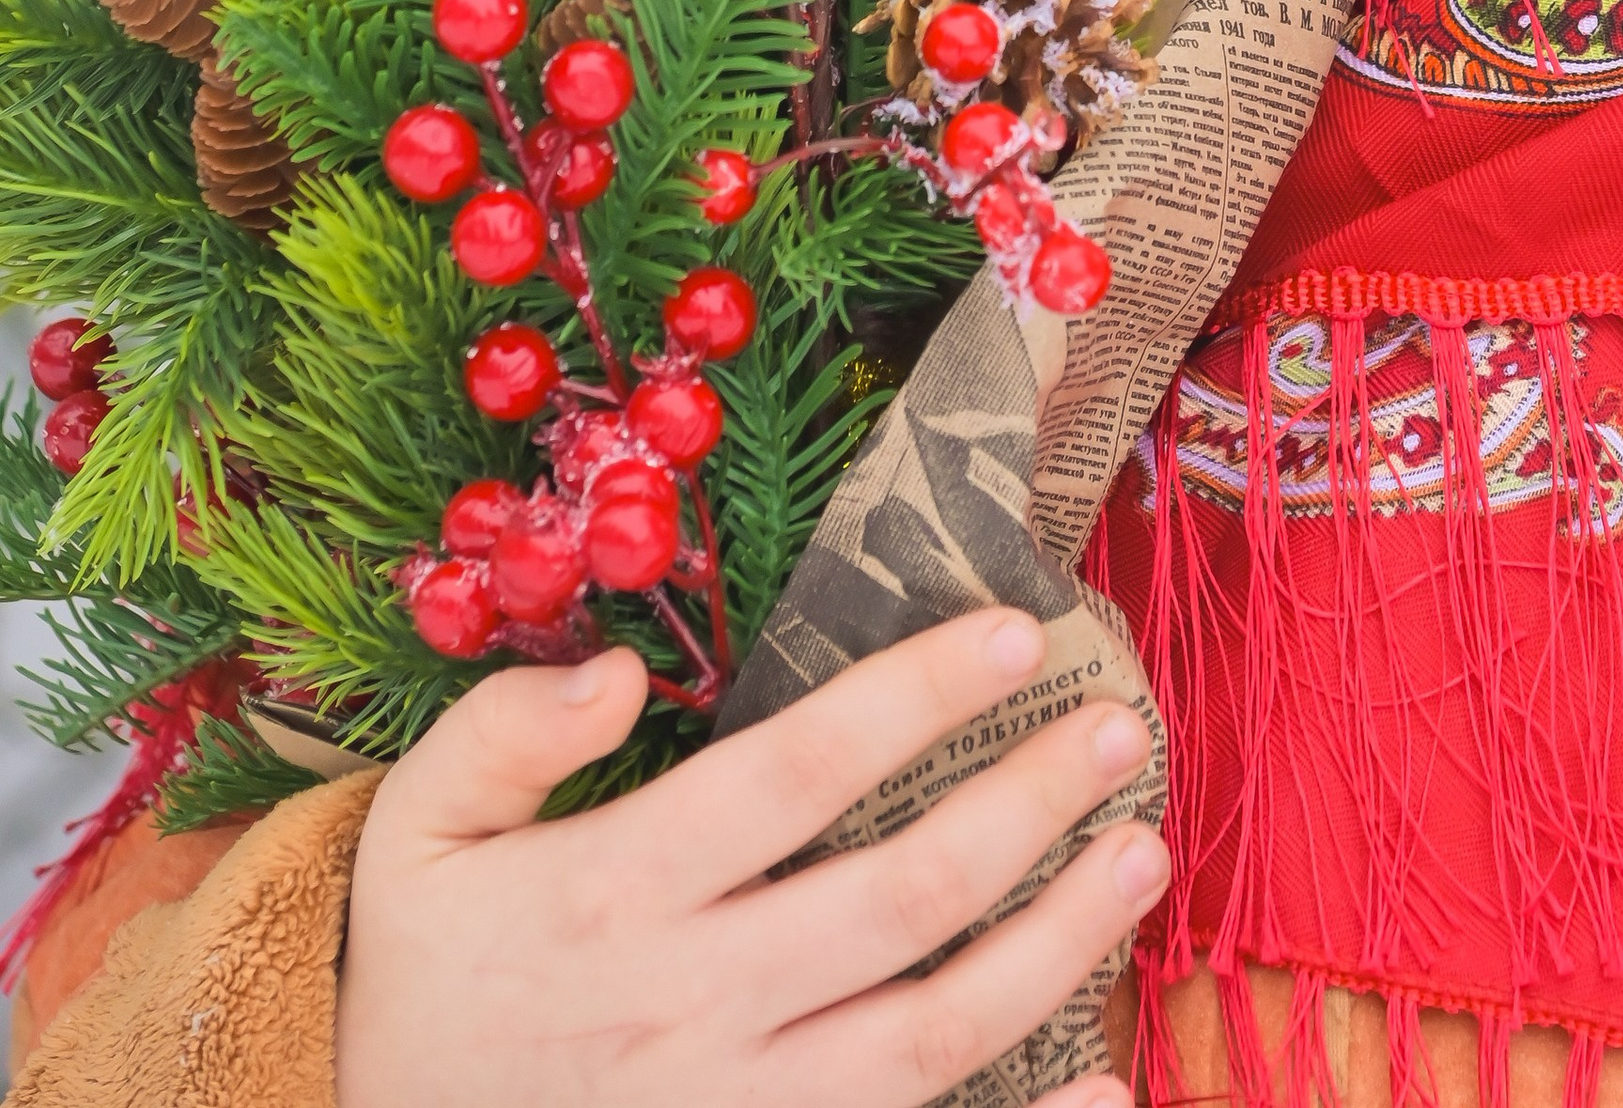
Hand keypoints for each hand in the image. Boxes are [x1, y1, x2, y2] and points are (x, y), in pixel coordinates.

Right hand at [336, 606, 1165, 1107]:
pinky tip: (1106, 1086)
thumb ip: (504, 732)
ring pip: (928, 1040)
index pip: (795, 773)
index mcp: (615, 892)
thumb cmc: (418, 968)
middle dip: (1024, 808)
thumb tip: (614, 668)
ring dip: (1053, 949)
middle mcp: (689, 1005)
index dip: (912, 698)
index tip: (1012, 630)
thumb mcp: (415, 829)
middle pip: (895, 901)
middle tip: (1120, 732)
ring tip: (1139, 858)